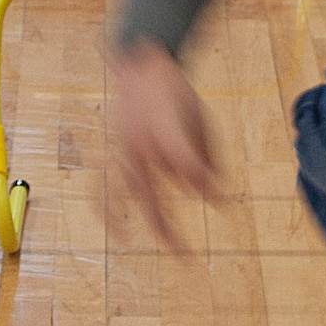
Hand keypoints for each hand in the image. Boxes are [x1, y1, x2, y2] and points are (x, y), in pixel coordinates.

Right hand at [112, 39, 219, 245]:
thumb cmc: (175, 93)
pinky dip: (106, 209)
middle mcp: (141, 143)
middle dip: (170, 229)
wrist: (140, 67)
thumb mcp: (200, 116)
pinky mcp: (114, 152)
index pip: (185, 165)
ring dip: (147, 223)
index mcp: (165, 129)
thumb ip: (206, 154)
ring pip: (130, 196)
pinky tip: (117, 230)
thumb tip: (213, 193)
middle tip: (189, 259)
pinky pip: (103, 186)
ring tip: (161, 248)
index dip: (204, 186)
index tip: (222, 205)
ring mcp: (124, 149)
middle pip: (153, 193)